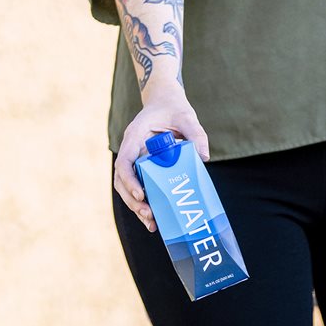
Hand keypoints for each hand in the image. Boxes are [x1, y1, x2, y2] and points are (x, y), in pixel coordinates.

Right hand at [113, 84, 209, 231]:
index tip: (141, 194)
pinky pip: (139, 185)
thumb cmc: (174, 108)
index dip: (129, 180)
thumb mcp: (187, 117)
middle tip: (149, 215)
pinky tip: (155, 219)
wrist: (165, 101)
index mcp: (135, 136)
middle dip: (133, 200)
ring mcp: (135, 159)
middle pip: (122, 180)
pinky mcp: (143, 166)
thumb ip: (196, 134)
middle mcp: (130, 149)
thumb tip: (204, 158)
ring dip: (136, 206)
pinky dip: (144, 202)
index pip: (124, 162)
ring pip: (127, 187)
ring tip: (151, 224)